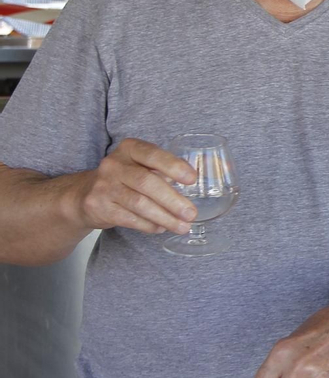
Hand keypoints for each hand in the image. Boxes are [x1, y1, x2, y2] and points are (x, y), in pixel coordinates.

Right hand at [77, 138, 197, 234]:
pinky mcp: (98, 206)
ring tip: (182, 226)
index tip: (192, 179)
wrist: (83, 194)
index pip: (153, 155)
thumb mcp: (139, 165)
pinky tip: (161, 228)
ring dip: (164, 217)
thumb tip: (195, 187)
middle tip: (190, 213)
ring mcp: (104, 186)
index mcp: (129, 149)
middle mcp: (114, 165)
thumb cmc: (123, 178)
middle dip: (173, 200)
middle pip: (147, 182)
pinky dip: (149, 225)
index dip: (174, 166)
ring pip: (139, 204)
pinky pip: (129, 218)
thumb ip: (162, 170)